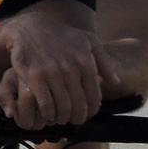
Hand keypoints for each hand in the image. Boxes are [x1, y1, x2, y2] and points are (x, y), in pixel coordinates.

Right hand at [0, 7, 118, 129]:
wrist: (31, 28)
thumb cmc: (63, 37)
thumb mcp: (88, 41)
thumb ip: (105, 62)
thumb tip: (116, 83)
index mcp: (85, 60)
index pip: (94, 95)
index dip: (92, 110)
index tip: (88, 114)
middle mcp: (70, 67)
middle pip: (79, 105)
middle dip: (78, 118)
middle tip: (74, 120)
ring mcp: (51, 72)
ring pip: (63, 108)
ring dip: (63, 118)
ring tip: (61, 118)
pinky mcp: (34, 77)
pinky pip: (45, 105)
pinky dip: (48, 114)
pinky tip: (48, 114)